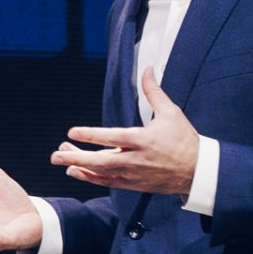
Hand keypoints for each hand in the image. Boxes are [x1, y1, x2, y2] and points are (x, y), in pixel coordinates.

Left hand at [51, 68, 199, 196]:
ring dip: (79, 167)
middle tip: (55, 154)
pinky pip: (108, 182)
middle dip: (76, 157)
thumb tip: (148, 70)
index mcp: (144, 140)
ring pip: (101, 173)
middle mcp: (136, 159)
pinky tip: (77, 172)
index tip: (72, 132)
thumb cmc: (184, 140)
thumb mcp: (171, 113)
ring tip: (60, 160)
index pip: (113, 137)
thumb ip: (154, 92)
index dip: (91, 135)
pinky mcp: (134, 184)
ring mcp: (134, 174)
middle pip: (100, 160)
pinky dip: (91, 178)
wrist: (197, 171)